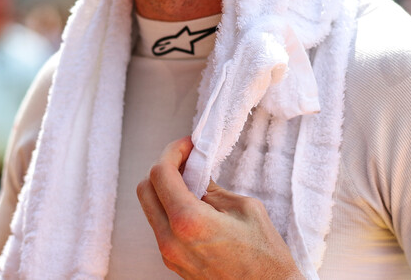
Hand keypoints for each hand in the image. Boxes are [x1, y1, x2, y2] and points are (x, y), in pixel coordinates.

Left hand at [136, 137, 302, 279]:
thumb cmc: (265, 255)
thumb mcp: (244, 208)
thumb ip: (212, 188)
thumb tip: (195, 173)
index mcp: (188, 222)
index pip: (160, 174)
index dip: (173, 151)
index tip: (189, 145)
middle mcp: (170, 241)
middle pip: (145, 190)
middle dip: (163, 168)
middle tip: (187, 159)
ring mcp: (169, 255)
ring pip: (150, 209)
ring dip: (165, 189)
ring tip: (193, 181)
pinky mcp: (174, 264)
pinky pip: (160, 227)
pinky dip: (170, 208)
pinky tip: (194, 204)